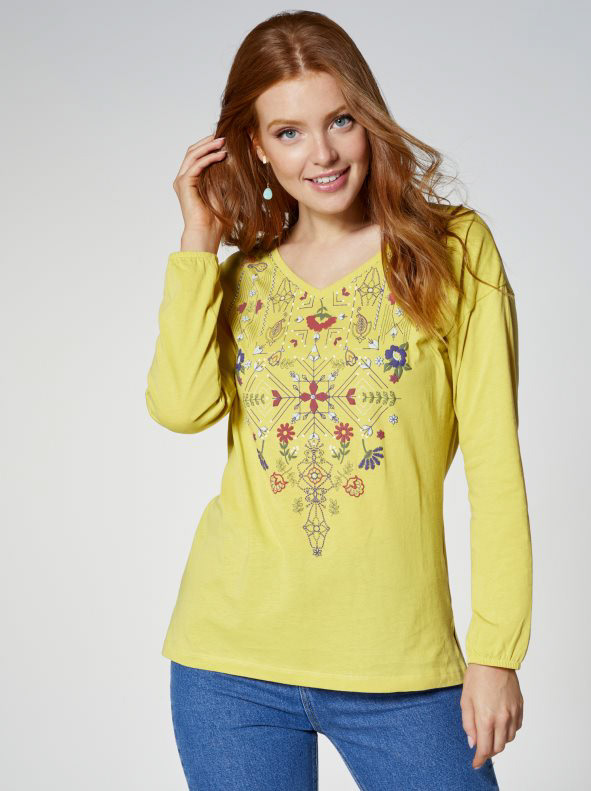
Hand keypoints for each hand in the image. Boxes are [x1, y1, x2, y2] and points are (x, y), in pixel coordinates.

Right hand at [172, 133, 227, 249]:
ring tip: (223, 141)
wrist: (207, 231)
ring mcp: (182, 180)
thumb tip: (232, 158)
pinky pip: (196, 165)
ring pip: (193, 155)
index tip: (223, 138)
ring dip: (208, 146)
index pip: (196, 155)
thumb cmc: (215, 216)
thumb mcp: (221, 189)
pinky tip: (221, 154)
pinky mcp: (184, 184)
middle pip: (192, 151)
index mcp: (190, 179)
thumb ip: (221, 174)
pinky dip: (208, 158)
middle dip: (207, 142)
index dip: (208, 145)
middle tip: (223, 135)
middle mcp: (183, 178)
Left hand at [461, 663, 523, 769]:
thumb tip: (472, 742)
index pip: (485, 748)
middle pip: (498, 747)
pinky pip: (516, 727)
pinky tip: (501, 722)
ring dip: (499, 740)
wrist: (494, 660)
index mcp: (486, 718)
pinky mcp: (520, 708)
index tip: (476, 763)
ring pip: (509, 738)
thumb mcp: (465, 701)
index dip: (479, 759)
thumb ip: (468, 724)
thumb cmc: (476, 677)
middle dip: (489, 750)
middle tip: (481, 747)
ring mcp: (513, 714)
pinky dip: (508, 730)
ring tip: (490, 732)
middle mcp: (502, 719)